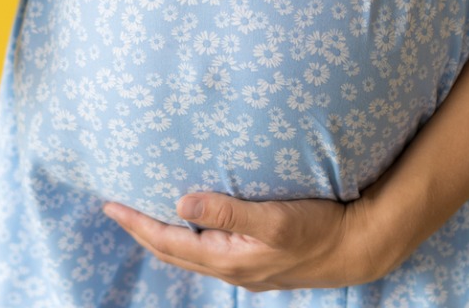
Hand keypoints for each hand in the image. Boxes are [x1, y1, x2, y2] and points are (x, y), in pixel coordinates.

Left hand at [102, 191, 392, 291]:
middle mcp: (230, 268)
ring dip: (163, 235)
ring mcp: (244, 268)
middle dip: (141, 230)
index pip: (168, 241)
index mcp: (227, 258)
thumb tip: (180, 201)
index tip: (111, 205)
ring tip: (144, 216)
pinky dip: (189, 238)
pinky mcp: (257, 262)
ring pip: (189, 254)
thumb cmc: (318, 228)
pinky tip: (192, 224)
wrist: (357, 248)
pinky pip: (209, 252)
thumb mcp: (272, 217)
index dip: (137, 223)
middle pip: (172, 251)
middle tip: (116, 208)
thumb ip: (226, 210)